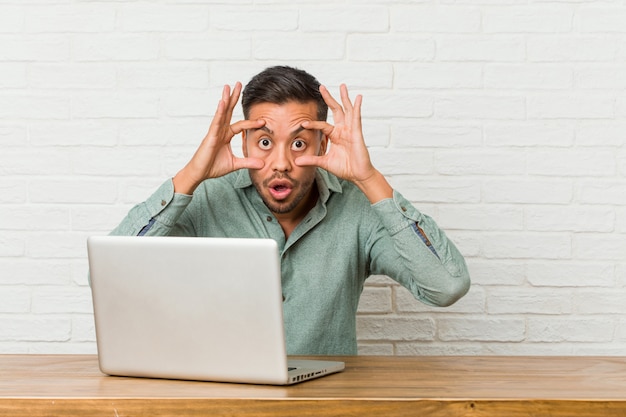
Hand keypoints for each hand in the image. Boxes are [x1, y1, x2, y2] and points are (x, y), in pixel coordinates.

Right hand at [173, 83, 264, 194]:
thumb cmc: (213, 167)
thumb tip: (263, 164)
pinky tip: (222, 103)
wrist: (200, 174)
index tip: (263, 121)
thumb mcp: (235, 164)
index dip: (251, 123)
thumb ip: (248, 162)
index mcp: (226, 135)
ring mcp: (214, 132)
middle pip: (229, 111)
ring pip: (222, 113)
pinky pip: (216, 122)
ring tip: (229, 87)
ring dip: (226, 100)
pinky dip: (219, 112)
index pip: (240, 125)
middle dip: (234, 98)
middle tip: (239, 84)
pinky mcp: (210, 136)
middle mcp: (220, 131)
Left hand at [297, 85, 392, 201]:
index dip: (313, 124)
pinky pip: (356, 118)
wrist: (358, 175)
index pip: (322, 125)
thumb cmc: (345, 168)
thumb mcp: (324, 163)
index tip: (302, 123)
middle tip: (322, 87)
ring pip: (347, 110)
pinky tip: (358, 97)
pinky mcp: (357, 133)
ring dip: (344, 97)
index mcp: (336, 135)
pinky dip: (357, 107)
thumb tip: (297, 161)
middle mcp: (343, 130)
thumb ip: (311, 160)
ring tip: (342, 86)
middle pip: (336, 110)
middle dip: (329, 98)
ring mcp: (351, 130)